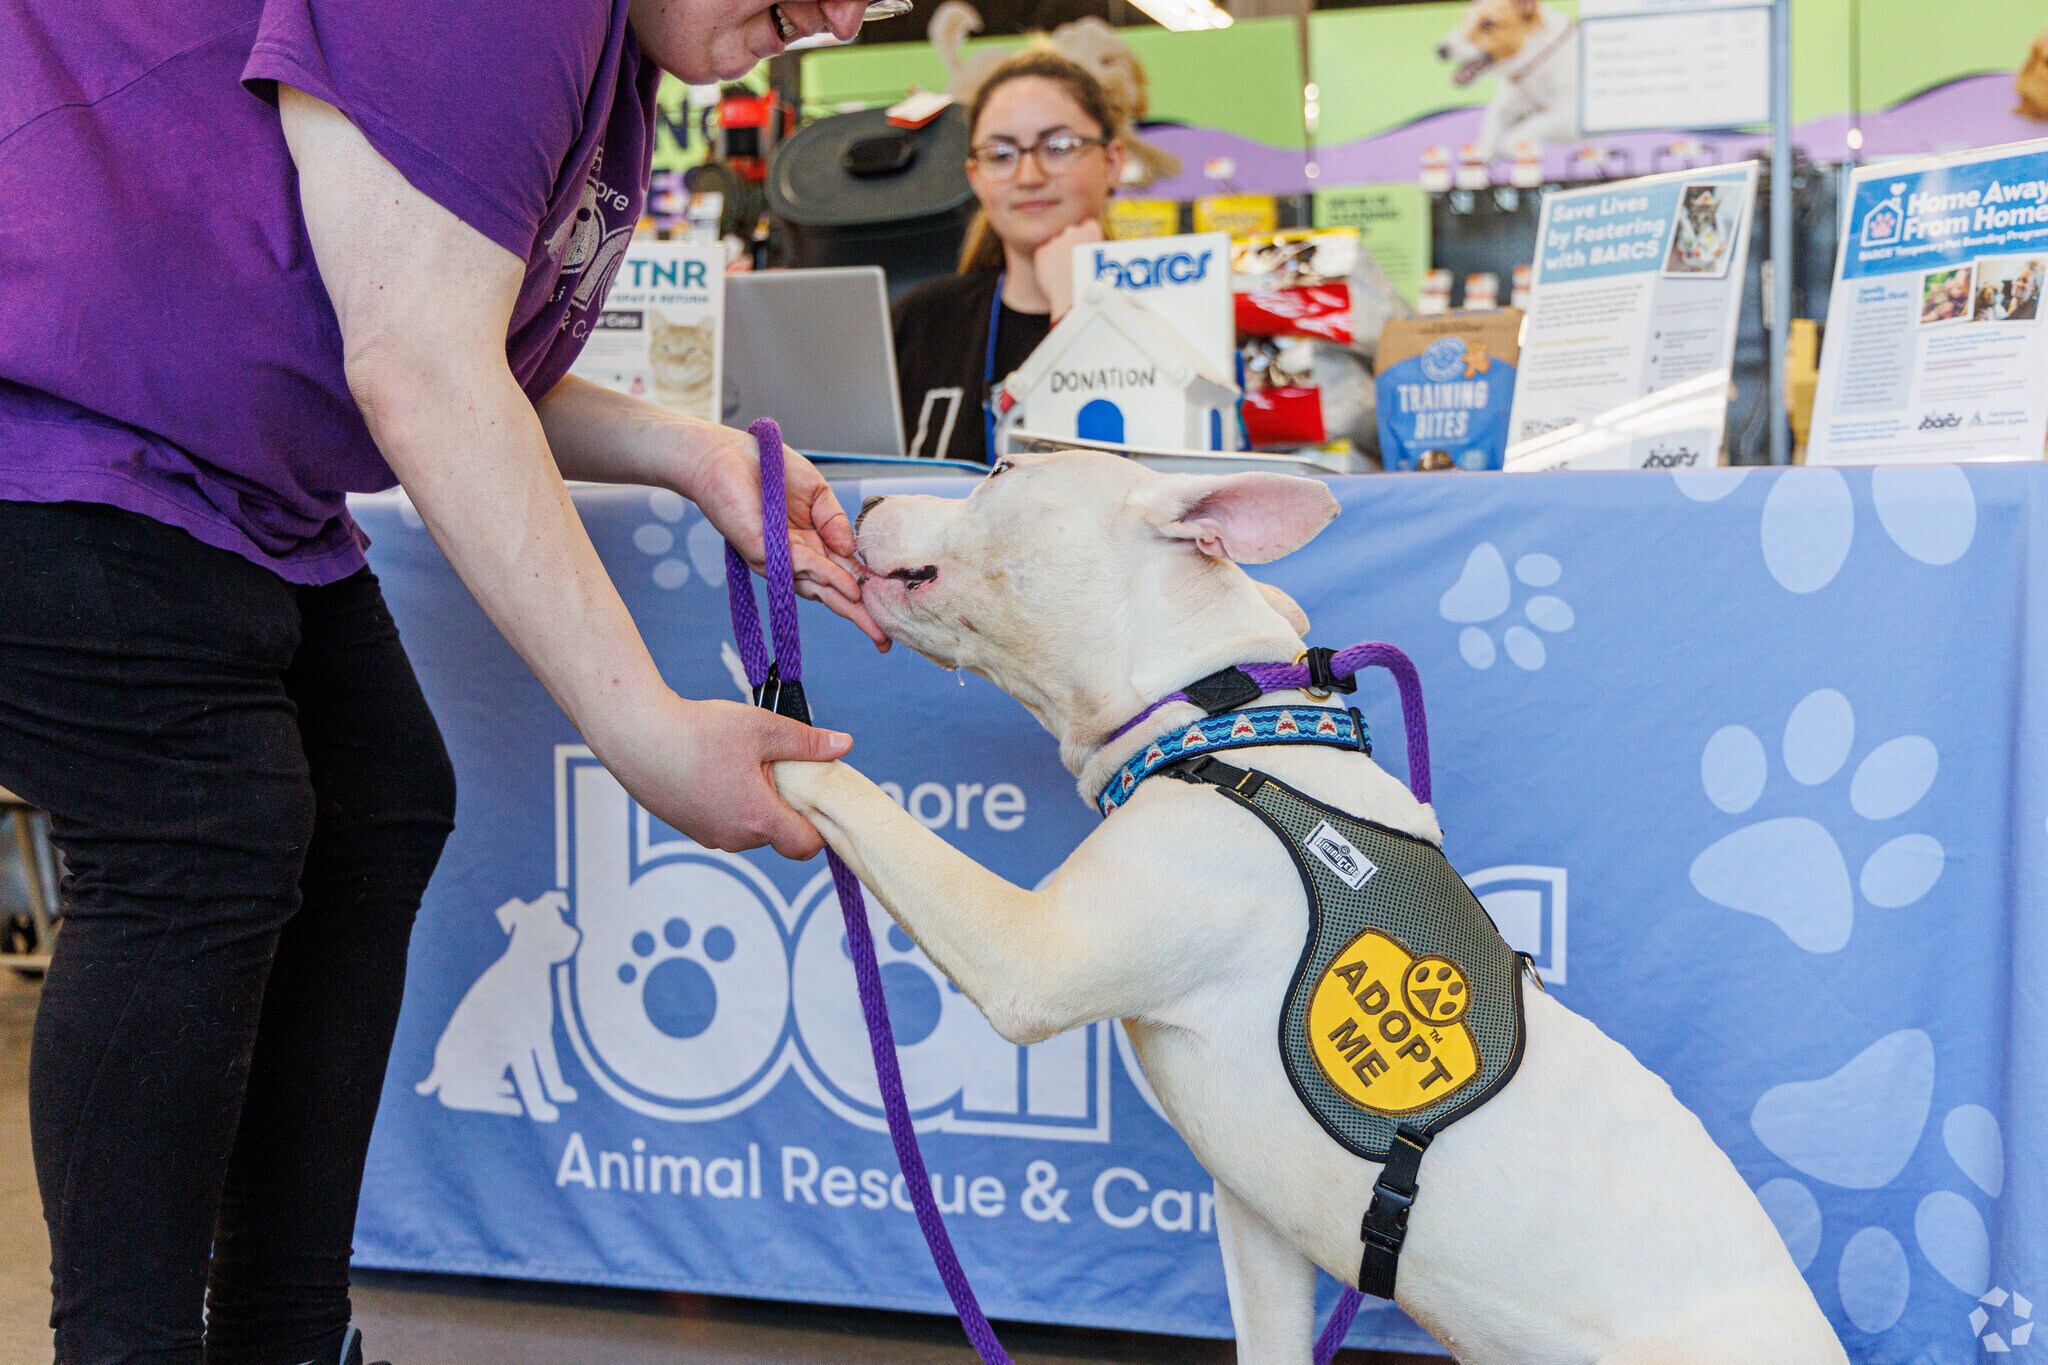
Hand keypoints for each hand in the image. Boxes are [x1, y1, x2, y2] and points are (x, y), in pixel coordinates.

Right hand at [596, 693, 851, 857]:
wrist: (634, 736)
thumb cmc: (697, 731)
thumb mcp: (762, 728)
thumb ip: (807, 742)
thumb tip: (845, 745)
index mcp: (758, 819)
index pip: (807, 845)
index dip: (820, 823)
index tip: (817, 793)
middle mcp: (734, 838)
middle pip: (780, 834)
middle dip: (786, 805)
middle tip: (776, 765)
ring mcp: (708, 836)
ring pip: (751, 829)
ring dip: (757, 804)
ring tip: (741, 762)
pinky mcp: (689, 828)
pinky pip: (725, 823)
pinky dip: (730, 803)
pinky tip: (716, 769)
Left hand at [683, 426, 888, 648]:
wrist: (725, 455)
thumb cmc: (767, 468)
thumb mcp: (816, 493)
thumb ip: (836, 521)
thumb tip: (852, 552)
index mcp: (809, 546)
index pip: (841, 576)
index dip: (864, 594)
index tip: (887, 615)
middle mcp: (794, 559)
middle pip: (832, 594)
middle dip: (859, 616)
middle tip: (884, 641)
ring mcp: (778, 560)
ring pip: (819, 587)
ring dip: (848, 603)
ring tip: (874, 621)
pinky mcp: (762, 552)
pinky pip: (801, 566)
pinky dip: (828, 576)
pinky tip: (851, 585)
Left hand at [1035, 220, 1104, 322]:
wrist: (1077, 300)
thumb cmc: (1097, 286)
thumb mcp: (1109, 262)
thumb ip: (1102, 251)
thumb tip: (1101, 252)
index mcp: (1092, 230)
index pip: (1089, 226)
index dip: (1087, 240)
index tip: (1087, 251)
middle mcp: (1073, 230)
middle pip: (1071, 234)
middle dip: (1072, 245)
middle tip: (1075, 264)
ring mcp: (1056, 240)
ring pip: (1056, 245)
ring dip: (1059, 254)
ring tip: (1065, 274)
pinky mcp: (1042, 252)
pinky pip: (1044, 255)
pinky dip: (1047, 264)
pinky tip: (1055, 278)